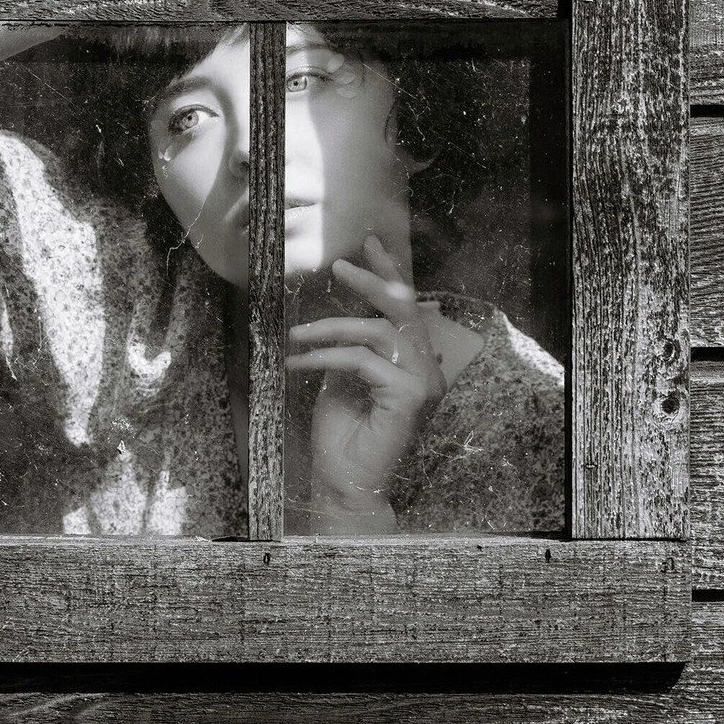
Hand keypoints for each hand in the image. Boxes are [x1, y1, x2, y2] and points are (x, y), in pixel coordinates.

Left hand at [285, 235, 445, 533]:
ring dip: (329, 328)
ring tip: (295, 334)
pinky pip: (363, 360)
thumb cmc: (342, 432)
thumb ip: (354, 339)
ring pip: (376, 332)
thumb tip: (346, 300)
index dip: (389, 272)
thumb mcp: (344, 372)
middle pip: (402, 309)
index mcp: (417, 359)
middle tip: (340, 265)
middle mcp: (428, 367)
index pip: (406, 307)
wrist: (343, 481)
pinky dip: (325, 357)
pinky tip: (298, 362)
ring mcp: (424, 382)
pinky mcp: (411, 396)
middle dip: (371, 281)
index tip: (369, 243)